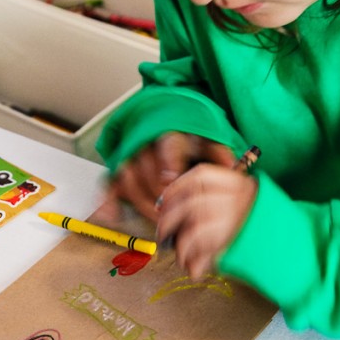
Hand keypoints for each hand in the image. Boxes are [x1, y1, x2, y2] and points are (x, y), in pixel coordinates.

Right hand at [103, 132, 236, 222]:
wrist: (167, 120)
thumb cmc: (189, 135)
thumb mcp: (207, 138)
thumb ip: (217, 151)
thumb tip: (230, 164)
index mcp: (169, 131)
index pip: (167, 144)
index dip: (168, 163)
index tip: (171, 180)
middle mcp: (145, 140)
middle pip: (145, 167)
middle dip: (158, 193)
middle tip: (171, 212)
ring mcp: (129, 153)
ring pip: (127, 178)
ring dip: (140, 202)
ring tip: (157, 219)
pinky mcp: (118, 166)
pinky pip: (109, 182)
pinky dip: (108, 200)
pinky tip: (113, 215)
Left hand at [156, 163, 257, 278]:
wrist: (288, 251)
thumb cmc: (257, 228)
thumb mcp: (239, 202)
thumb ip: (209, 194)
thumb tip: (168, 186)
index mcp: (239, 183)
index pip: (201, 175)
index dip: (176, 187)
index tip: (163, 201)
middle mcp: (238, 196)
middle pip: (191, 201)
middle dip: (169, 219)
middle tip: (162, 231)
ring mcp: (236, 218)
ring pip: (193, 226)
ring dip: (179, 244)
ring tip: (179, 255)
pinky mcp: (232, 241)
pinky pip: (200, 247)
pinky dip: (189, 256)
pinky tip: (191, 266)